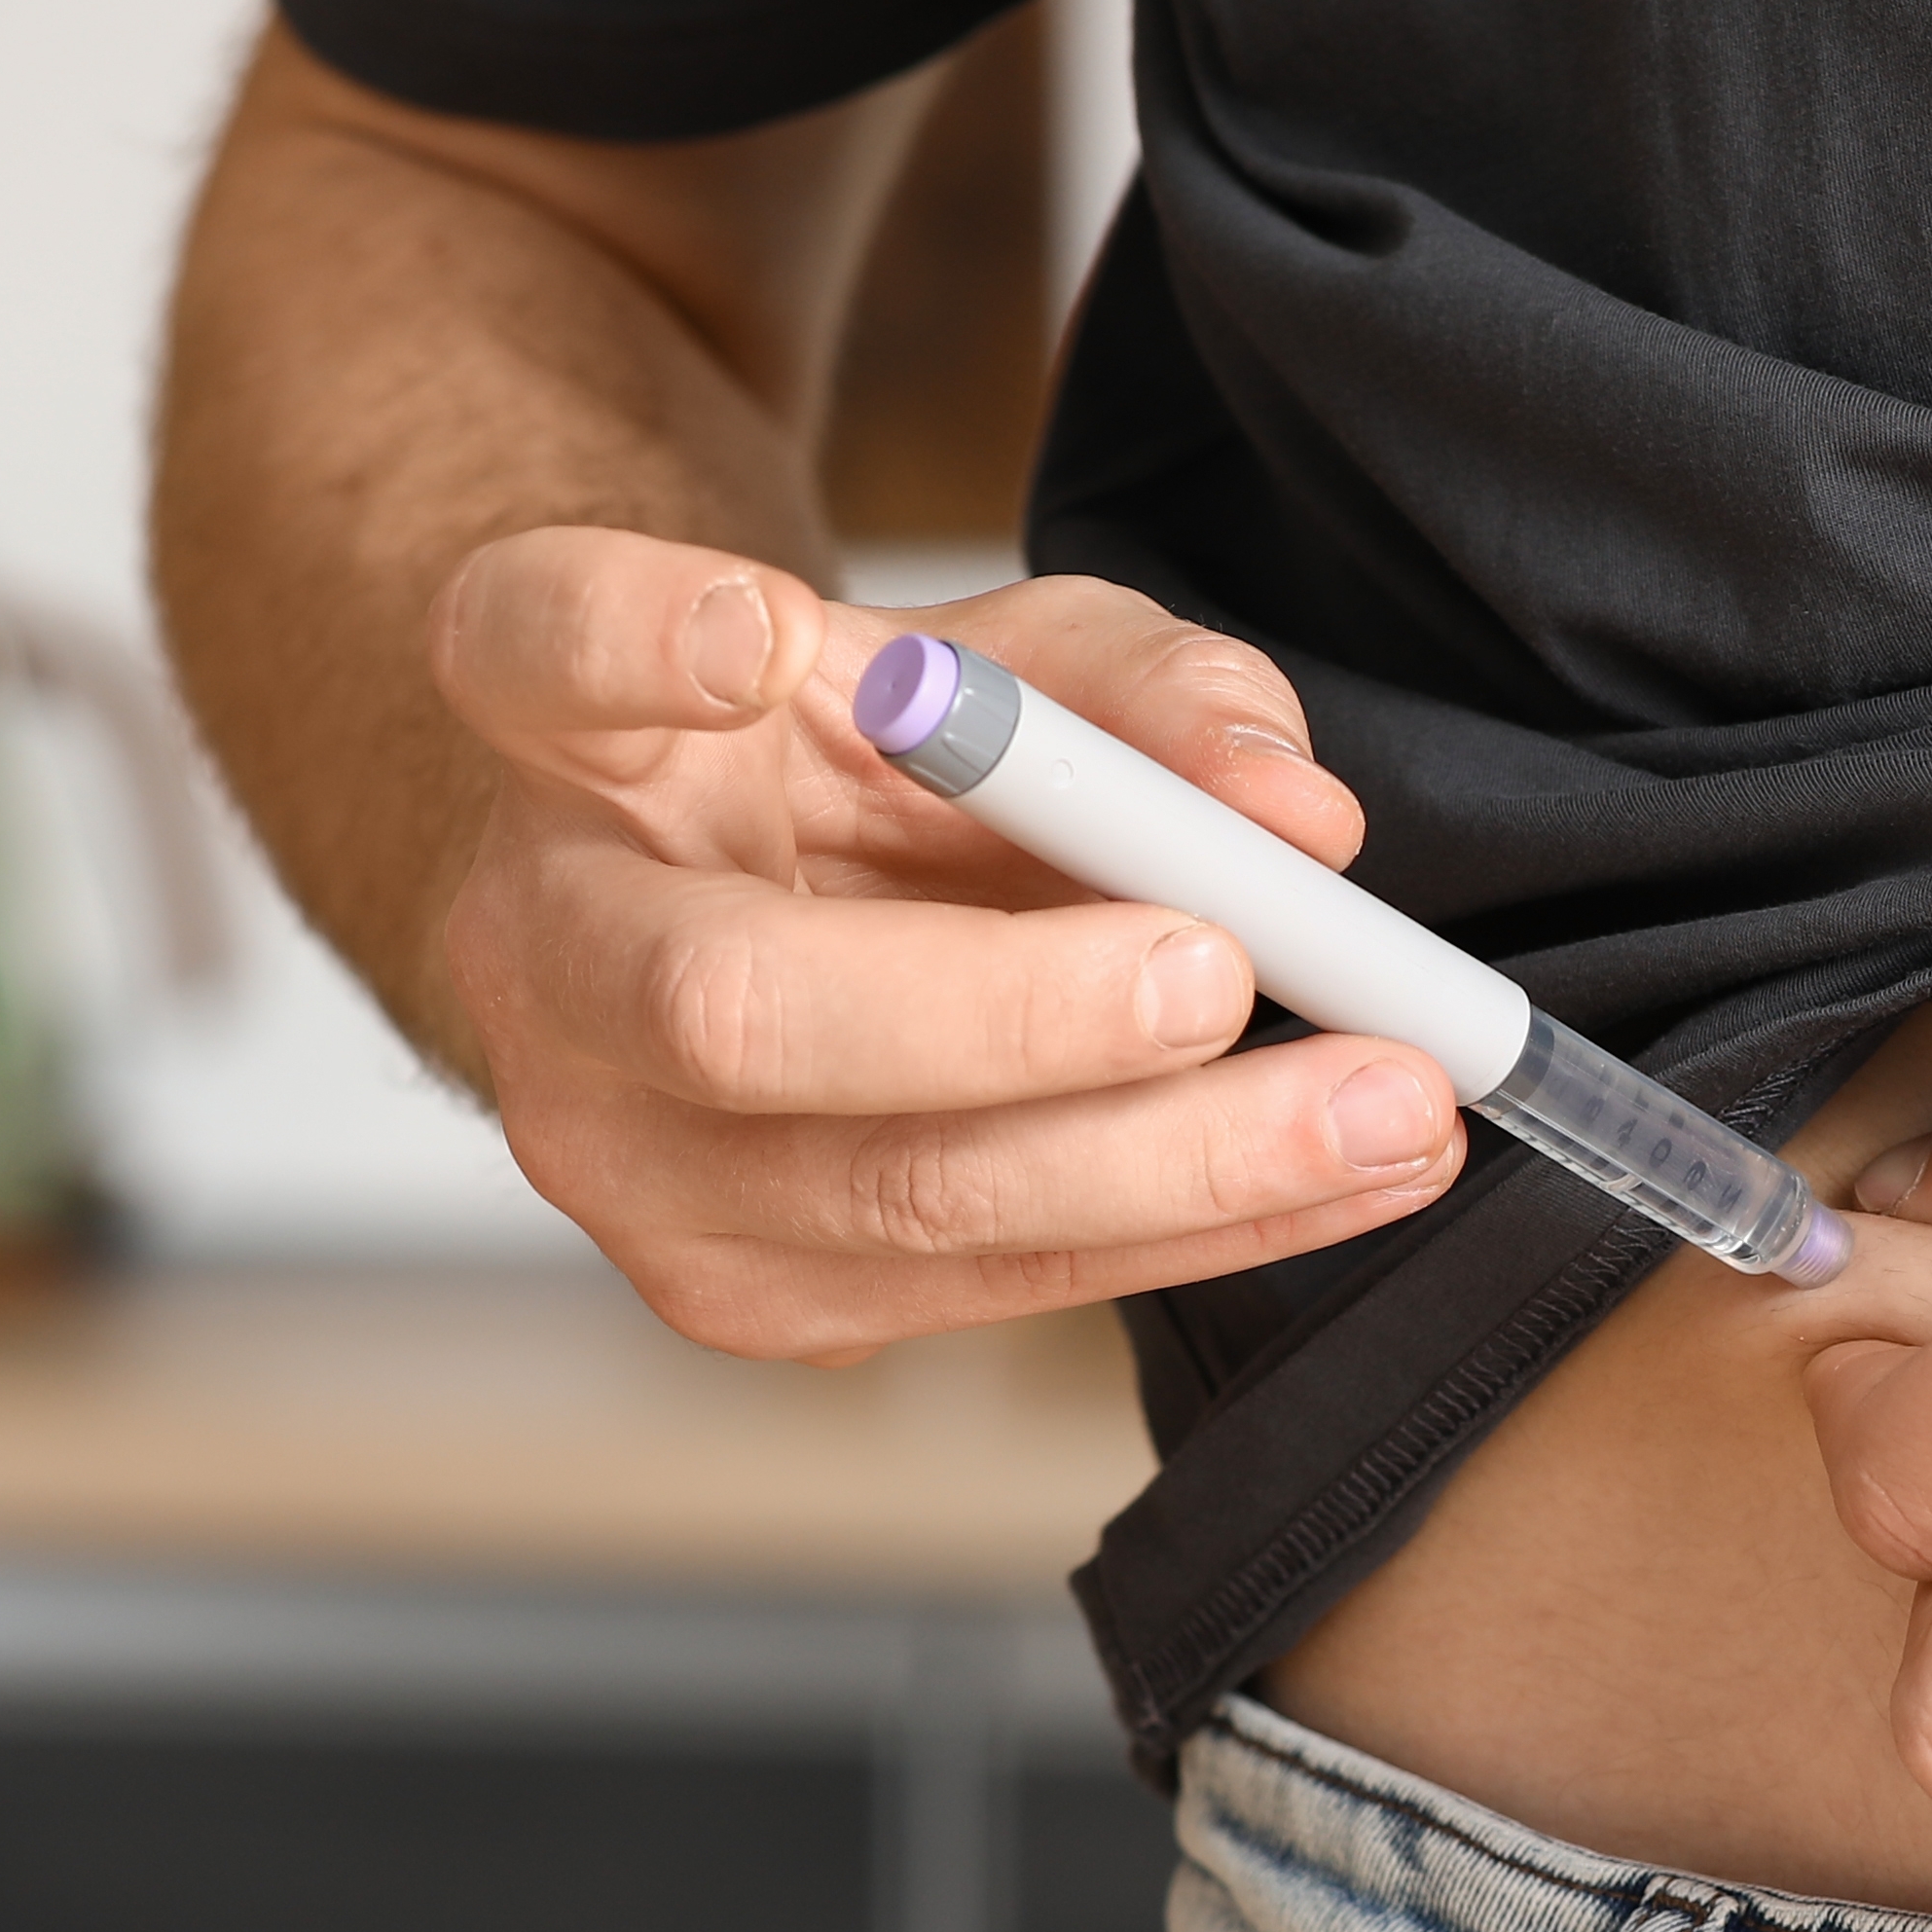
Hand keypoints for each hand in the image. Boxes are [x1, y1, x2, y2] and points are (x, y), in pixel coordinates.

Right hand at [423, 526, 1465, 1358]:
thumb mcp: (997, 663)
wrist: (750, 927)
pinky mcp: (741, 1295)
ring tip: (1389, 1105)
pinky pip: (986, 1286)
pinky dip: (1199, 1230)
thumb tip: (1291, 811)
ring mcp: (617, 1151)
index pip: (543, 647)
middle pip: (730, 1010)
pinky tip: (1353, 1174)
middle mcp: (542, 948)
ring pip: (885, 1189)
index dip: (635, 642)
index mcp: (558, 724)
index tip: (756, 636)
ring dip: (1168, 1160)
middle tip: (1220, 972)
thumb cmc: (867, 766)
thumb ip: (1139, 694)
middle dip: (1007, 1009)